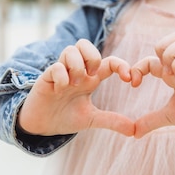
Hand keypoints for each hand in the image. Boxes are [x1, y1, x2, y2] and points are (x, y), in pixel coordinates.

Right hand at [17, 39, 134, 135]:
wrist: (41, 126)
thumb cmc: (65, 117)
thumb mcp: (92, 119)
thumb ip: (111, 121)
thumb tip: (134, 131)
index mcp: (89, 79)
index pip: (108, 61)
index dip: (122, 65)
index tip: (130, 80)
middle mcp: (76, 71)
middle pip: (85, 43)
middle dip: (93, 56)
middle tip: (93, 75)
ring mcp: (60, 72)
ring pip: (70, 49)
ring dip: (77, 66)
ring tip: (75, 85)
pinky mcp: (45, 78)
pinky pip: (55, 67)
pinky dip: (62, 76)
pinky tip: (61, 90)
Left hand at [130, 31, 174, 138]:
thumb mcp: (168, 116)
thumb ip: (151, 121)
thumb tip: (134, 133)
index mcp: (171, 74)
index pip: (150, 60)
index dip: (138, 68)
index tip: (133, 84)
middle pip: (165, 42)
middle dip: (157, 53)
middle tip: (158, 74)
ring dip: (170, 57)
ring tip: (173, 77)